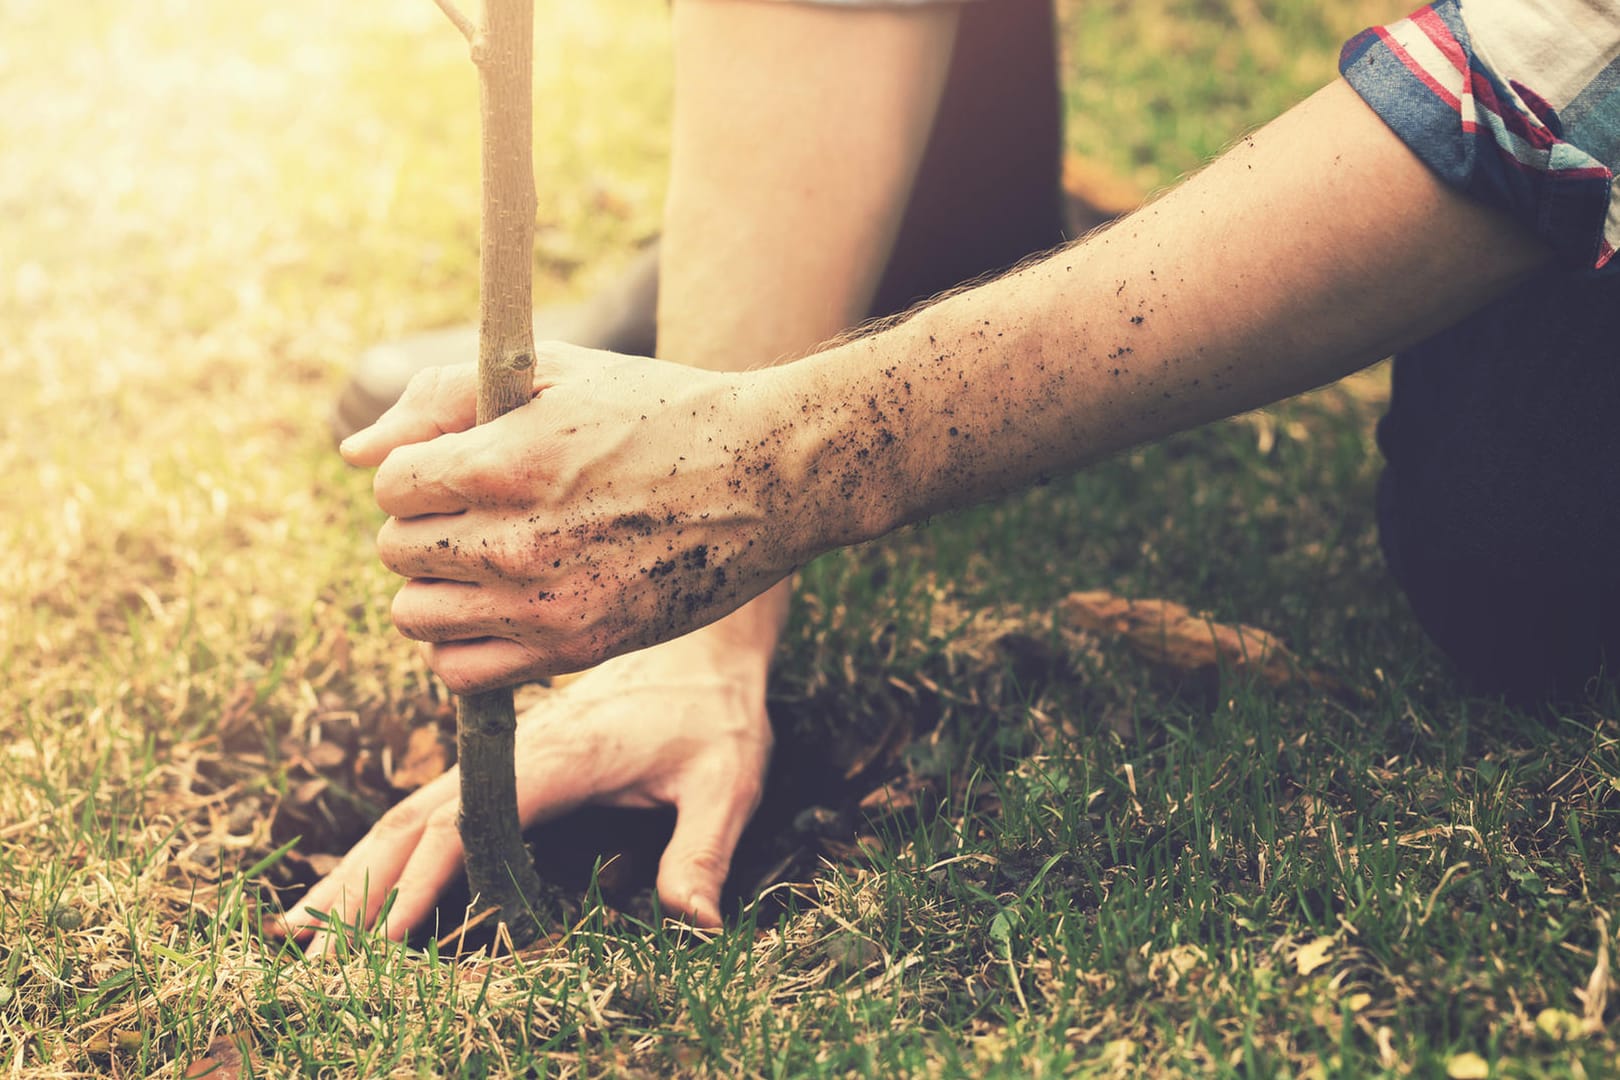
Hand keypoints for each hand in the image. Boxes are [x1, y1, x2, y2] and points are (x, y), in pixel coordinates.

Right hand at [275, 632, 772, 952]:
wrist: (703, 641)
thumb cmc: (713, 709)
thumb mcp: (728, 777)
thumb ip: (706, 849)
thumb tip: (699, 924)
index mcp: (561, 756)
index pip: (475, 822)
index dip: (426, 880)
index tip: (385, 936)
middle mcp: (515, 751)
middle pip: (417, 821)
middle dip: (362, 888)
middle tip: (309, 955)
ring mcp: (501, 755)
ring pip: (410, 814)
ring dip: (354, 871)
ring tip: (296, 930)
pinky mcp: (503, 761)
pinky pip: (430, 809)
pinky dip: (382, 852)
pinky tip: (353, 887)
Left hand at [340, 345, 808, 690]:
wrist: (768, 478)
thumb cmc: (660, 412)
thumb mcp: (556, 374)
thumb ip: (442, 398)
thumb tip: (356, 455)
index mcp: (506, 461)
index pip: (392, 485)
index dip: (421, 471)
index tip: (464, 465)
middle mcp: (518, 541)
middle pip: (396, 553)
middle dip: (426, 527)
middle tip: (484, 511)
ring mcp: (548, 604)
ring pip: (417, 616)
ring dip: (438, 587)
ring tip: (490, 561)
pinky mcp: (577, 649)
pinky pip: (463, 672)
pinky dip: (463, 644)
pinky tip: (502, 608)